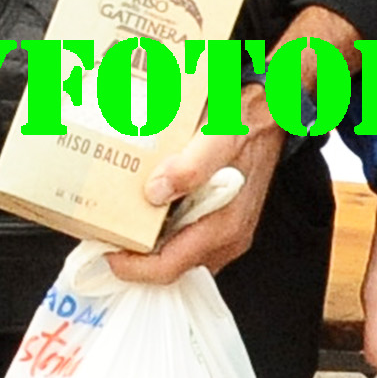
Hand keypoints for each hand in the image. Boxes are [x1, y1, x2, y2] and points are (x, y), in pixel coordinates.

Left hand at [110, 5, 358, 286]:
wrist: (274, 109)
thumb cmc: (247, 122)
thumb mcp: (220, 135)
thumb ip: (193, 165)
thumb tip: (155, 192)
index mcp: (223, 227)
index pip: (168, 268)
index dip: (131, 267)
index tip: (102, 250)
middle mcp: (225, 239)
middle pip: (168, 265)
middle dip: (133, 255)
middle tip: (102, 233)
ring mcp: (225, 232)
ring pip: (175, 252)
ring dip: (146, 242)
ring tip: (117, 220)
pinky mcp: (222, 220)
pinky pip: (184, 236)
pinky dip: (161, 229)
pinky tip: (145, 208)